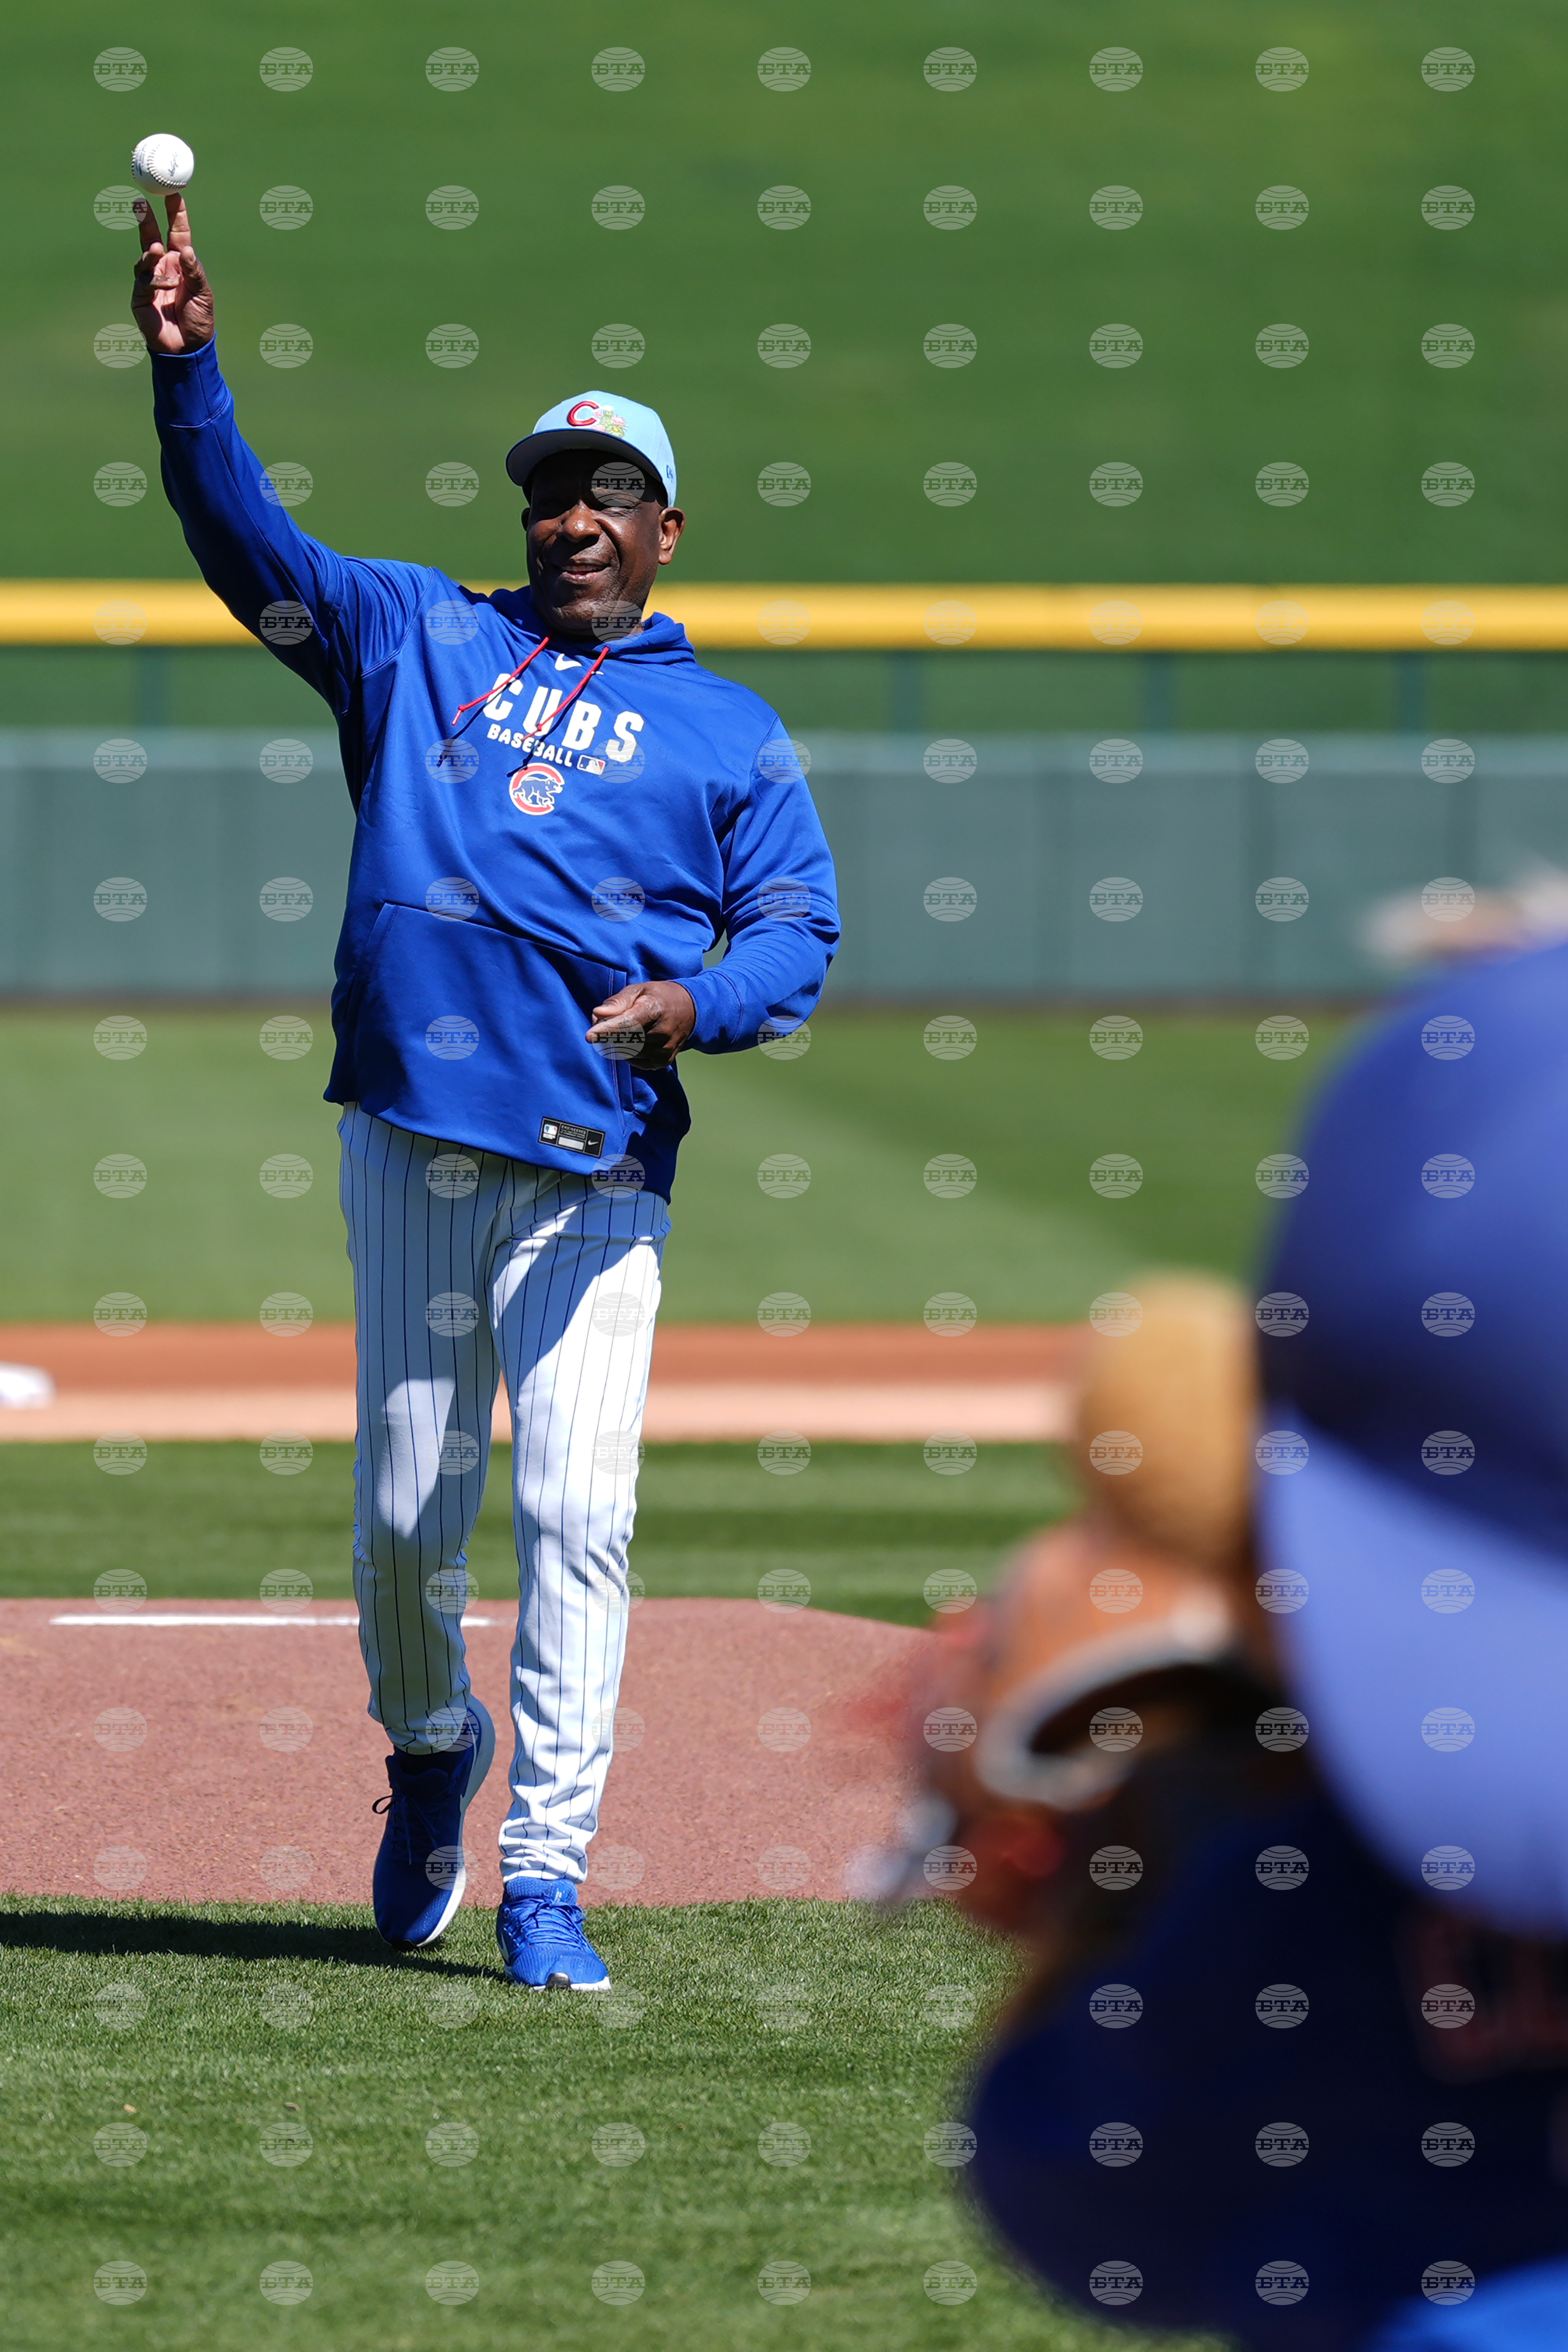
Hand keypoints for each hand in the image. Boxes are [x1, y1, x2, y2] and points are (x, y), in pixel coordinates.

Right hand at [132, 192, 213, 352]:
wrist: (188, 348)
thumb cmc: (199, 320)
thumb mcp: (203, 293)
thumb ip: (195, 271)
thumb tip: (186, 249)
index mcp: (181, 263)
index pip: (177, 233)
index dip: (175, 213)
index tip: (174, 193)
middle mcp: (164, 267)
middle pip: (151, 236)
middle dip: (145, 218)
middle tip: (140, 201)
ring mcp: (150, 280)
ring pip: (144, 257)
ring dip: (150, 252)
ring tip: (156, 251)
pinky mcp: (140, 296)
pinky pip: (144, 281)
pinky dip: (156, 281)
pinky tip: (167, 287)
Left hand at [587, 980, 695, 1071]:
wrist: (690, 1011)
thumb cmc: (658, 997)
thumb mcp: (639, 990)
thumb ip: (618, 1002)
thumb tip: (597, 1014)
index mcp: (655, 1009)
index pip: (628, 1024)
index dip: (607, 1030)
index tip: (589, 1036)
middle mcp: (662, 1033)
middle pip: (623, 1040)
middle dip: (609, 1032)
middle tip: (608, 1020)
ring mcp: (663, 1050)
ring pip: (625, 1052)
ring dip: (617, 1042)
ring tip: (627, 1028)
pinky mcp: (662, 1062)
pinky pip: (633, 1060)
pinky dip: (628, 1051)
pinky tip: (636, 1039)